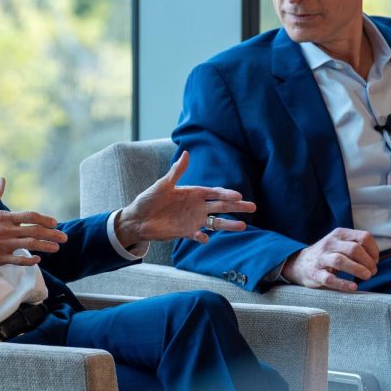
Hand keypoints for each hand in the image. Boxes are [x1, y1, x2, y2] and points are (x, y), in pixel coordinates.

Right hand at [0, 177, 67, 268]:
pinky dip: (30, 260)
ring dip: (46, 246)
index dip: (45, 219)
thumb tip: (2, 180)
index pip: (30, 216)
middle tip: (64, 237)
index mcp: (1, 217)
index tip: (55, 223)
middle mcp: (5, 230)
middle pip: (35, 231)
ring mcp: (2, 245)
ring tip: (56, 248)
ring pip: (30, 245)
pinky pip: (18, 260)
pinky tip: (38, 259)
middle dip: (52, 234)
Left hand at [114, 150, 256, 246]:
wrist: (136, 219)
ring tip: (243, 226)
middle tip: (253, 207)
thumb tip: (187, 153)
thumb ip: (176, 172)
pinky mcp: (186, 232)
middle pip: (221, 206)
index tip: (238, 195)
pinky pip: (199, 235)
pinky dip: (202, 236)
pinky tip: (204, 237)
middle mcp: (196, 206)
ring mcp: (193, 220)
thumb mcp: (162, 185)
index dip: (226, 194)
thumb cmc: (148, 199)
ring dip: (228, 224)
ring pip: (215, 222)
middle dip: (237, 206)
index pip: (214, 192)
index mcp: (192, 193)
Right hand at [280, 228, 379, 290]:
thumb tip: (375, 260)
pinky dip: (343, 284)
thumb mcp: (340, 243)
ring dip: (358, 270)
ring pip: (341, 261)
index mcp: (339, 234)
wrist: (300, 263)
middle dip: (368, 262)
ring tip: (367, 277)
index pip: (363, 237)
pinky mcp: (315, 273)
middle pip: (354, 249)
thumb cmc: (327, 255)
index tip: (375, 261)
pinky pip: (330, 278)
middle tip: (372, 272)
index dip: (374, 250)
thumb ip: (356, 246)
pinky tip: (353, 287)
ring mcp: (321, 258)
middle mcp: (329, 244)